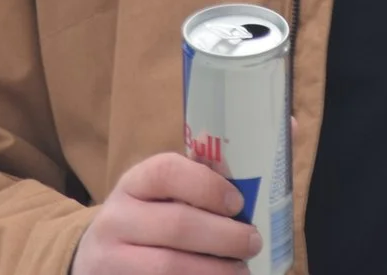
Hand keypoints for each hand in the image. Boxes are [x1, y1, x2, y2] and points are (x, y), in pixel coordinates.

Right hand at [74, 152, 262, 274]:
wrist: (100, 260)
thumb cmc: (152, 218)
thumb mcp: (168, 192)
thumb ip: (215, 169)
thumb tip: (286, 125)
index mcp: (135, 183)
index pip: (165, 171)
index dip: (206, 186)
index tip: (238, 201)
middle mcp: (117, 218)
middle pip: (176, 225)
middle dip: (225, 237)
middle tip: (253, 242)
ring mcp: (112, 258)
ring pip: (169, 267)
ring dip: (217, 271)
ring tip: (242, 271)